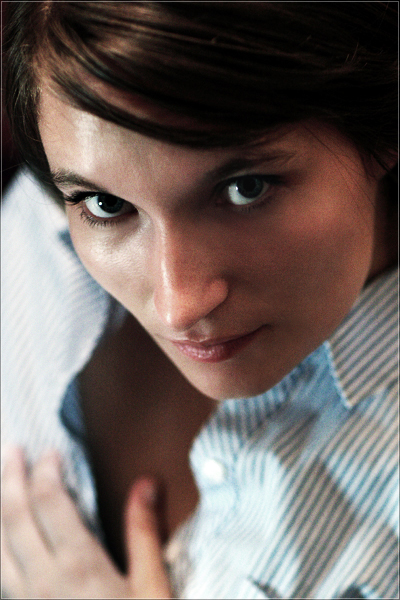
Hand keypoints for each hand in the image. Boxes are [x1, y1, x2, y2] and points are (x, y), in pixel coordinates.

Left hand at [1, 447, 171, 597]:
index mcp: (78, 566)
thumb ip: (143, 533)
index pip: (51, 502)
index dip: (46, 471)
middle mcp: (42, 580)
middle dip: (11, 477)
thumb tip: (146, 484)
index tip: (50, 451)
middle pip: (15, 516)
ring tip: (1, 480)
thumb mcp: (152, 589)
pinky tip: (0, 539)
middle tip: (12, 450)